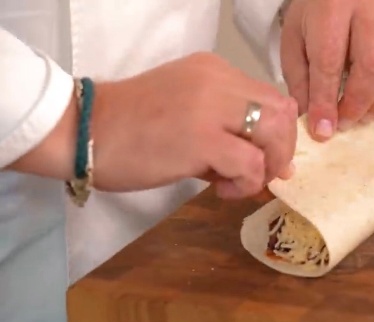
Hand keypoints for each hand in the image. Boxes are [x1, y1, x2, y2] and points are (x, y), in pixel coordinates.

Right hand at [11, 52, 297, 199]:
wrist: (83, 131)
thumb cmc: (129, 129)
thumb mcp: (186, 115)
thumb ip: (224, 132)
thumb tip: (262, 167)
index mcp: (215, 71)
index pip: (270, 97)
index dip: (278, 133)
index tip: (265, 159)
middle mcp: (218, 80)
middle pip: (282, 112)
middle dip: (281, 150)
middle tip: (261, 176)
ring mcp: (211, 106)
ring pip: (274, 133)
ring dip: (268, 166)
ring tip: (239, 183)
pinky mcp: (202, 138)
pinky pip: (251, 163)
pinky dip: (247, 183)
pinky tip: (223, 191)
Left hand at [280, 0, 373, 140]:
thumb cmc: (316, 23)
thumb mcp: (295, 46)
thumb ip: (303, 84)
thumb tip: (319, 125)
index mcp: (332, 9)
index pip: (330, 60)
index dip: (326, 101)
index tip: (322, 129)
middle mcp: (370, 12)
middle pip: (373, 65)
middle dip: (358, 103)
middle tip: (345, 122)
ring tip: (365, 113)